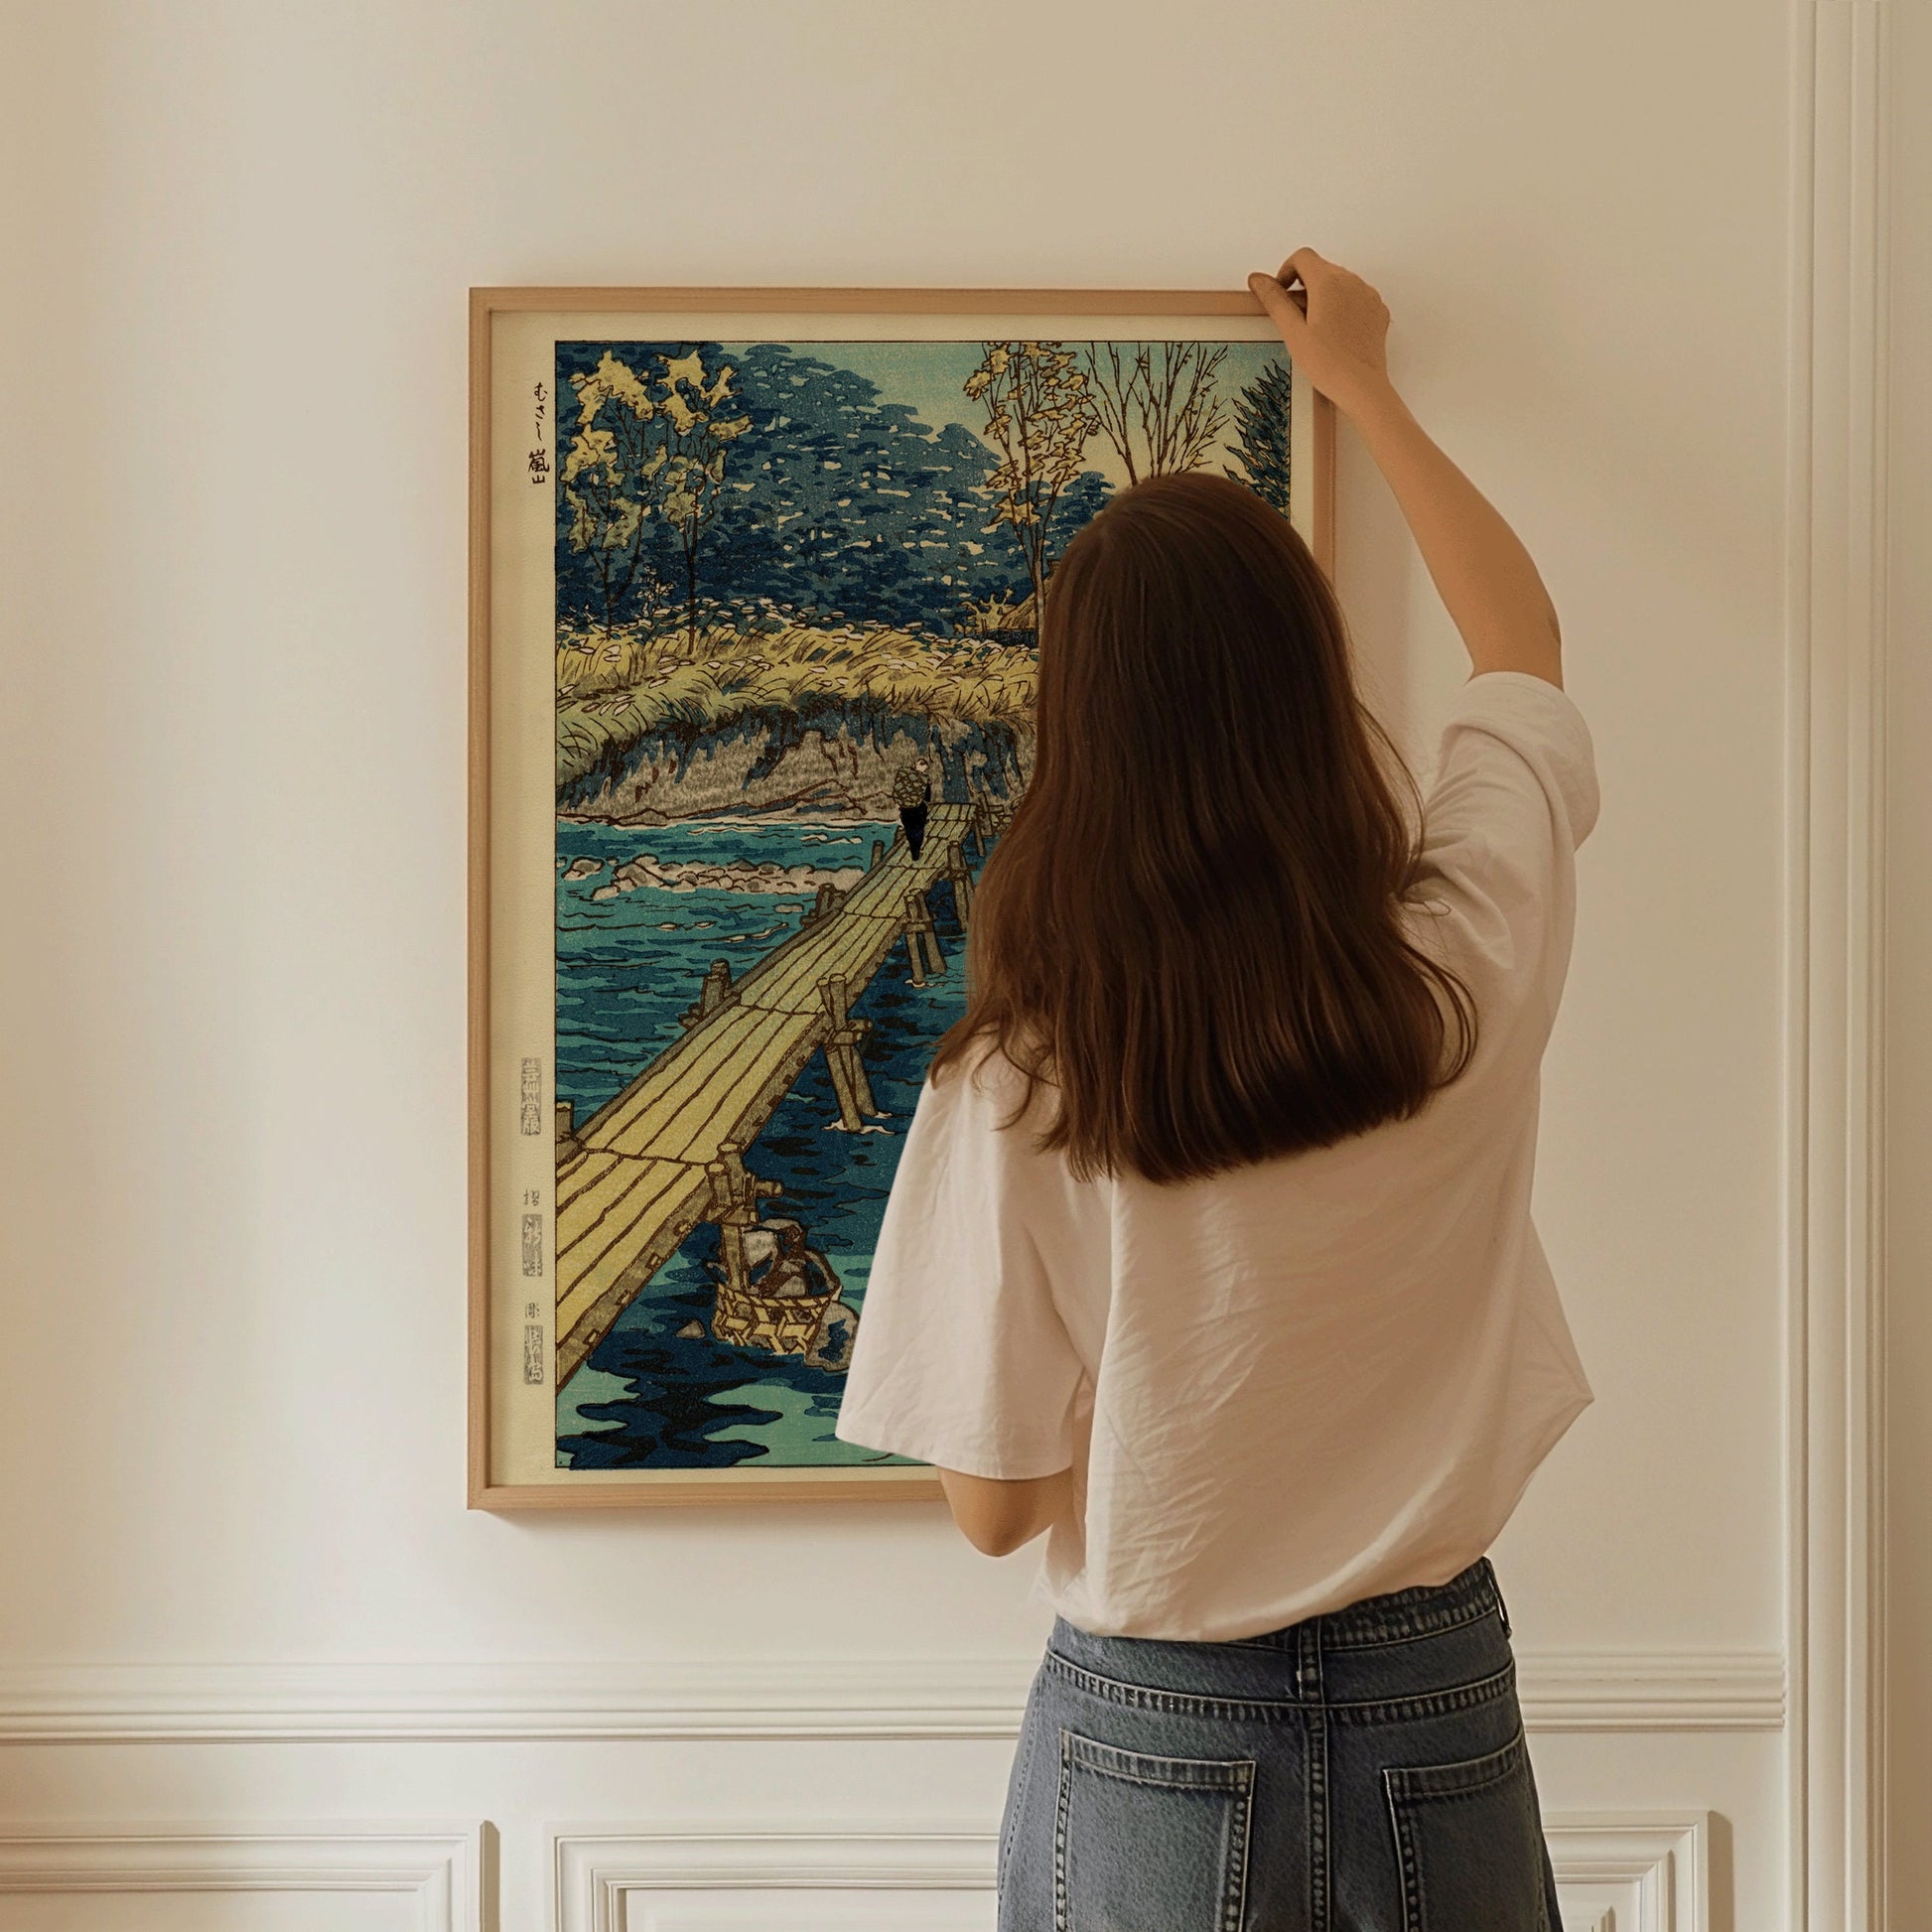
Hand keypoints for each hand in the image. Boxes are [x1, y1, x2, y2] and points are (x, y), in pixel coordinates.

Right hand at [1247, 249, 1394, 418]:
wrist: (1362, 388)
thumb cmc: (1328, 364)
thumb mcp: (1293, 332)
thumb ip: (1275, 300)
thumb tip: (1257, 279)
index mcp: (1328, 282)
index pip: (1303, 257)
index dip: (1286, 271)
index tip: (1281, 292)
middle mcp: (1352, 281)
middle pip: (1322, 268)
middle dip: (1305, 286)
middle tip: (1295, 317)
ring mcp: (1368, 295)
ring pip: (1340, 282)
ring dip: (1324, 295)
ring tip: (1316, 328)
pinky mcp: (1378, 310)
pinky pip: (1356, 297)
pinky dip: (1343, 306)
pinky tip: (1336, 333)